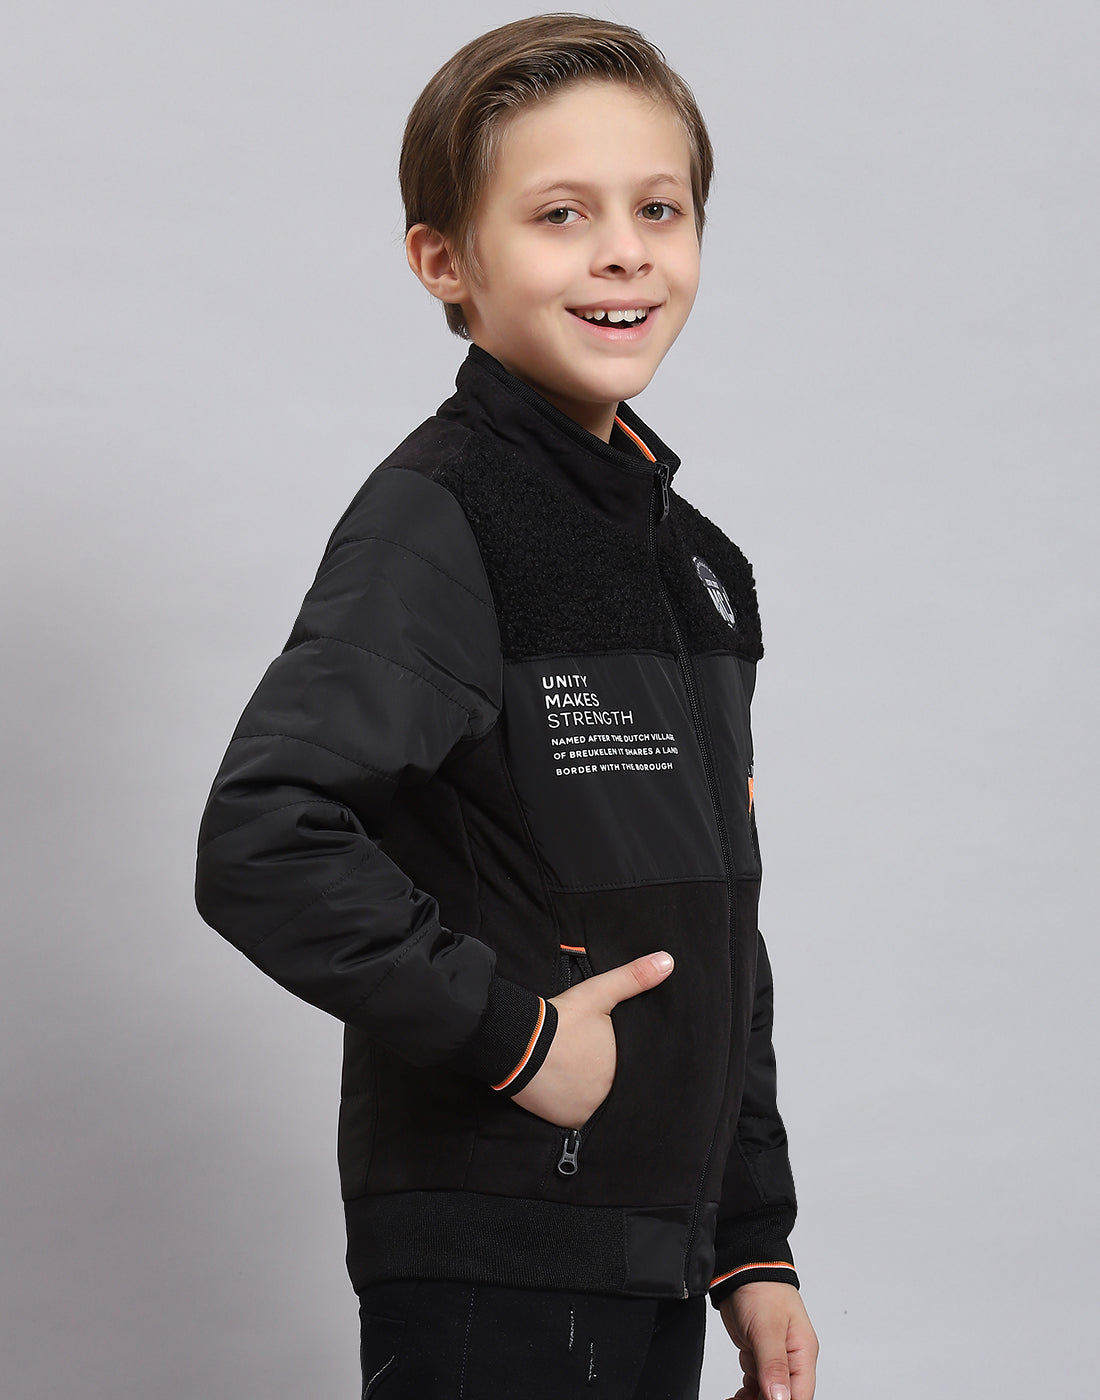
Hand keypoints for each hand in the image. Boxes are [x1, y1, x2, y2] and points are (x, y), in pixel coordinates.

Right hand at [511, 951, 673, 1127]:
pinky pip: (578, 1118)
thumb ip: (633, 978)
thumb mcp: (598, 993)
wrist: (515, 1043)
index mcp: (623, 1068)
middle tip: (595, 1064)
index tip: (615, 1053)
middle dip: (610, 1078)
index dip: (628, 1062)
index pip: (635, 1070)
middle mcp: (610, 1096)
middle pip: (617, 1089)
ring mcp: (588, 1112)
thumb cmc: (560, 1020)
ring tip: (582, 1078)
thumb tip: (667, 961)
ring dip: (593, 1095)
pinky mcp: (566, 1122)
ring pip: (598, 1105)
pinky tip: (568, 1092)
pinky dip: (575, 1108)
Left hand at [719, 1282, 817, 1399]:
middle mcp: (792, 1359)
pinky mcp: (759, 1356)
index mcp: (802, 1353)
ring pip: (767, 1394)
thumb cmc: (762, 1289)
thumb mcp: (767, 1328)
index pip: (800, 1395)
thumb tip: (780, 1398)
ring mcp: (775, 1359)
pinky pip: (756, 1385)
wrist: (741, 1270)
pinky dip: (745, 1394)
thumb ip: (774, 1364)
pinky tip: (735, 1397)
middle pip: (782, 1397)